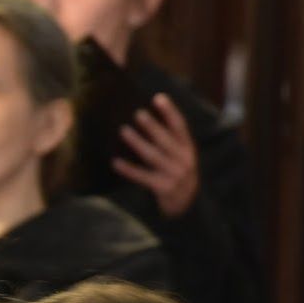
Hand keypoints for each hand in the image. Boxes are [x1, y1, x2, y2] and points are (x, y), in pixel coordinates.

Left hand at [114, 93, 200, 217]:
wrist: (187, 204)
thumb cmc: (176, 173)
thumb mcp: (180, 155)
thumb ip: (169, 140)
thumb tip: (147, 118)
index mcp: (187, 148)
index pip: (179, 126)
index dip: (169, 111)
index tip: (158, 98)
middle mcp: (183, 160)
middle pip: (165, 140)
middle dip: (152, 126)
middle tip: (137, 113)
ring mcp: (174, 175)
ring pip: (153, 156)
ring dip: (138, 142)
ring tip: (123, 131)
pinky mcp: (163, 188)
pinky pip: (143, 177)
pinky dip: (129, 169)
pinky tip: (115, 162)